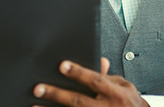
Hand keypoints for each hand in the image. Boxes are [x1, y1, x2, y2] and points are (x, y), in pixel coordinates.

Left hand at [33, 58, 148, 106]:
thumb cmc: (129, 104)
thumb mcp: (123, 86)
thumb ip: (107, 75)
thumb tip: (99, 60)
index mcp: (116, 94)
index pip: (95, 80)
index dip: (79, 72)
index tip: (62, 65)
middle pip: (79, 101)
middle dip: (57, 94)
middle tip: (39, 88)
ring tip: (34, 105)